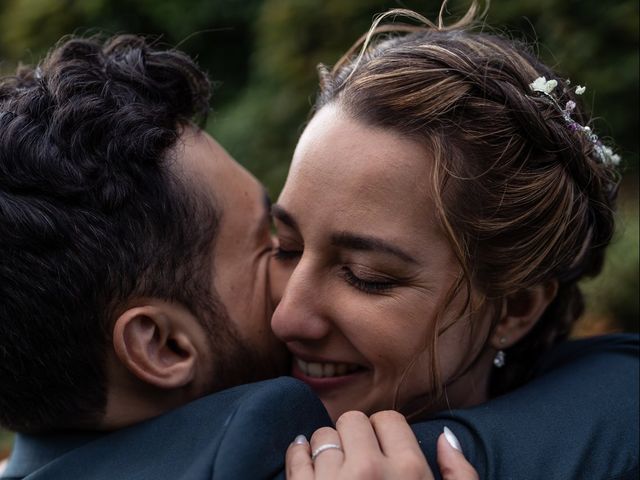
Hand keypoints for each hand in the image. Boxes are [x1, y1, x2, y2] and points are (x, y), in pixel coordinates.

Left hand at [286, 410, 477, 479]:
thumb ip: (461, 476)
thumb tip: (447, 438)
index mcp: (410, 473)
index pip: (388, 419)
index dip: (384, 435)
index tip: (383, 452)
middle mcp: (371, 473)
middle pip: (353, 421)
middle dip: (354, 438)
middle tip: (358, 462)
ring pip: (322, 436)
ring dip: (327, 450)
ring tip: (336, 473)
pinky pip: (296, 455)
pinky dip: (298, 457)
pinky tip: (308, 470)